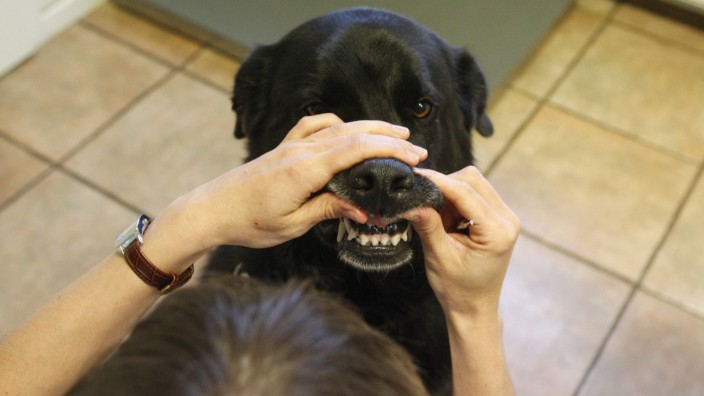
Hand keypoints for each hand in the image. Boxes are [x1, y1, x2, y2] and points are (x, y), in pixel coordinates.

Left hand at [147, 114, 427, 267]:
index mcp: (305, 170)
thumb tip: (363, 208)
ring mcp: (291, 145)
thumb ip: (328, 209)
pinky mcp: (283, 147)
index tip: (414, 157)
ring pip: (338, 127)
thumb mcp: (293, 224)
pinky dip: (335, 123)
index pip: (357, 150)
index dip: (390, 150)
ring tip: (394, 133)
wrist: (211, 210)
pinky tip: (345, 128)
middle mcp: (300, 151)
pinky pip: (313, 126)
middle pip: (354, 135)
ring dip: (369, 128)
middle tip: (417, 148)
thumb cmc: (249, 223)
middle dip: (389, 138)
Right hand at [404, 166, 519, 319]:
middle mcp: (507, 219)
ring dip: (449, 195)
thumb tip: (410, 199)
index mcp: (497, 231)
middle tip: (424, 204)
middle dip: (444, 186)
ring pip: (473, 184)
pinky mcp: (498, 217)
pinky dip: (455, 202)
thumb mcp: (438, 256)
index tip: (414, 177)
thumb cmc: (457, 288)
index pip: (465, 191)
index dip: (438, 181)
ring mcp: (505, 217)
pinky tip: (447, 222)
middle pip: (472, 179)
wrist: (473, 307)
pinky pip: (474, 194)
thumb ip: (427, 225)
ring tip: (438, 221)